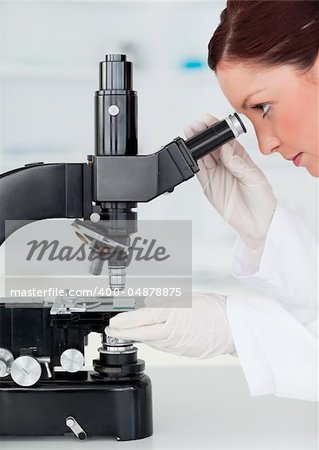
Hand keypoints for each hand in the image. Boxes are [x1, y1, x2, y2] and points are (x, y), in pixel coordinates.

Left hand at [105, 293, 234, 358]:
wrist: (234, 328)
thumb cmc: (216, 309)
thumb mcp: (190, 298)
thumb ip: (169, 303)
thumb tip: (152, 305)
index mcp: (175, 313)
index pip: (144, 317)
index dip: (126, 321)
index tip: (115, 321)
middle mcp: (174, 330)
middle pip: (142, 333)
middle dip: (124, 333)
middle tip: (112, 330)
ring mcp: (178, 344)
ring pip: (151, 341)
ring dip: (138, 336)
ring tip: (127, 332)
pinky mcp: (182, 352)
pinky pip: (163, 347)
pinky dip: (153, 341)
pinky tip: (149, 337)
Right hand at [184, 114, 276, 256]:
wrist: (258, 222)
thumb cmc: (262, 200)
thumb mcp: (254, 178)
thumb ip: (238, 163)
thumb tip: (225, 150)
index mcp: (240, 157)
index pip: (225, 139)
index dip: (216, 129)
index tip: (208, 120)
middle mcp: (226, 164)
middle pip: (211, 145)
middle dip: (202, 134)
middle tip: (195, 125)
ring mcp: (216, 174)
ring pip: (202, 156)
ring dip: (195, 145)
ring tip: (190, 134)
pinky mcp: (208, 186)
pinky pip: (198, 172)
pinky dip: (193, 162)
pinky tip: (190, 153)